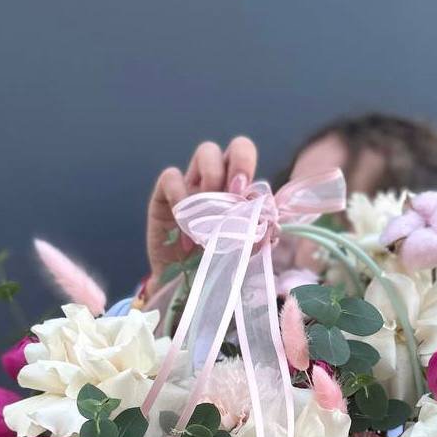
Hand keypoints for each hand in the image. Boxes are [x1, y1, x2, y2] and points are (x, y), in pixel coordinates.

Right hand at [146, 136, 257, 290]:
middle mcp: (218, 181)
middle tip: (233, 194)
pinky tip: (185, 226)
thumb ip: (258, 236)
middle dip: (237, 164)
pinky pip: (171, 177)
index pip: (246, 157)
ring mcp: (192, 185)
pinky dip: (180, 197)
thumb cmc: (216, 268)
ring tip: (211, 211)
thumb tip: (272, 224)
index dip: (246, 164)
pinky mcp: (164, 197)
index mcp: (238, 190)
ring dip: (213, 177)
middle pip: (232, 148)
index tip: (244, 194)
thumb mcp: (242, 253)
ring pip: (205, 153)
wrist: (184, 289)